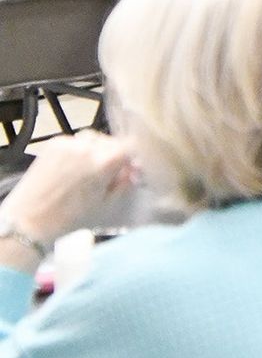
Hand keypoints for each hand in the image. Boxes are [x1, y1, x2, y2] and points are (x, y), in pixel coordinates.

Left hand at [0, 132, 136, 249]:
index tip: (131, 168)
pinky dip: (80, 151)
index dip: (133, 157)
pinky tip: (74, 167)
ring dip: (98, 150)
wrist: (32, 218)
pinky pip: (76, 141)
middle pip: (112, 142)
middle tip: (110, 174)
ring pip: (94, 139)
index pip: (130, 146)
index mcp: (104, 163)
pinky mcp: (54, 143)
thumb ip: (125, 184)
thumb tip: (134, 170)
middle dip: (115, 156)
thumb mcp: (107, 206)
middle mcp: (87, 148)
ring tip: (90, 170)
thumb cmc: (70, 217)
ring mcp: (69, 143)